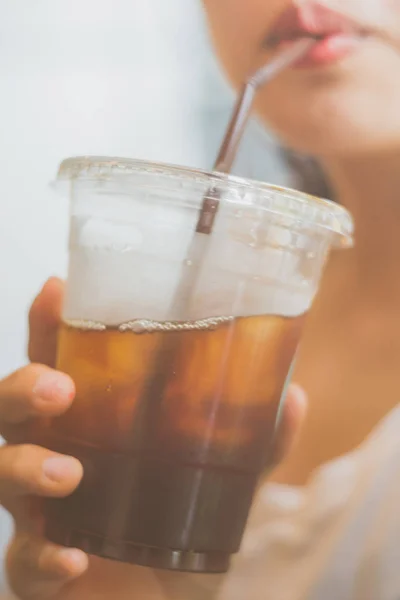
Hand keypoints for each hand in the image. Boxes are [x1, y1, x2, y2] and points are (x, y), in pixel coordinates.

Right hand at [3, 278, 306, 599]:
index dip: (47, 327)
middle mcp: (59, 457)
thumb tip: (292, 396)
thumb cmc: (186, 530)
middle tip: (58, 387)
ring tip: (70, 473)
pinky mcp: (41, 569)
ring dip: (25, 467)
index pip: (59, 363)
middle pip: (12, 411)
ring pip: (2, 475)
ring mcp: (43, 514)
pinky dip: (41, 559)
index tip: (56, 290)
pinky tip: (71, 561)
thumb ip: (254, 444)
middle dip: (22, 389)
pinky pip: (21, 563)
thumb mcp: (226, 482)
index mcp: (94, 424)